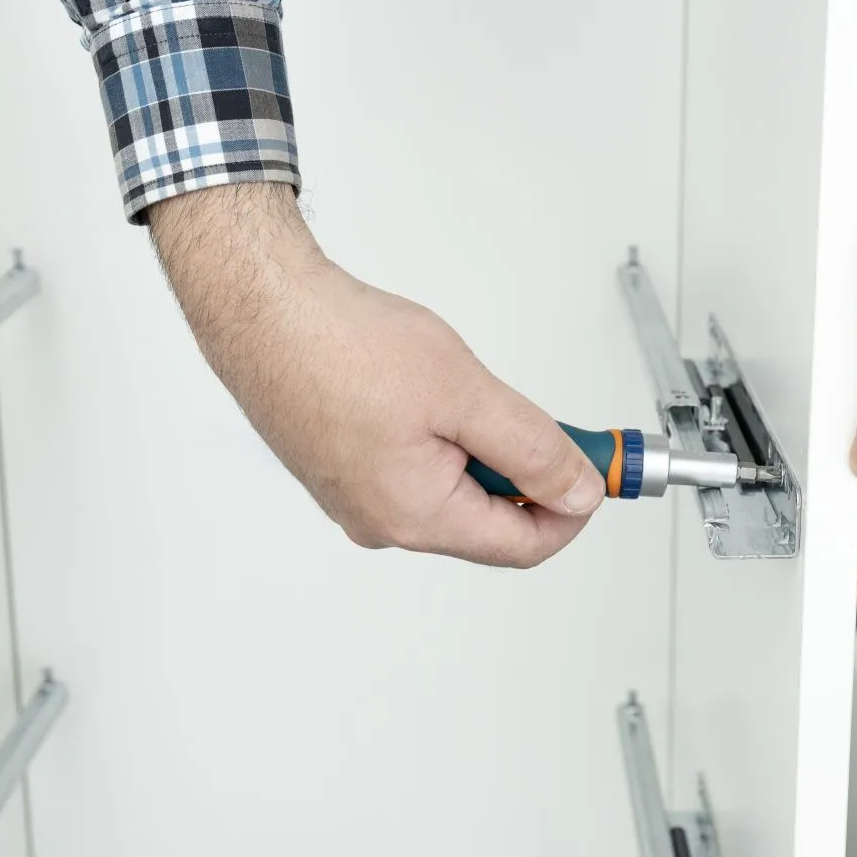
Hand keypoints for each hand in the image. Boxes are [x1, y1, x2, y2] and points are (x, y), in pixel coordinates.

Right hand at [148, 183, 605, 566]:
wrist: (261, 309)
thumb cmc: (340, 345)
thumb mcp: (466, 394)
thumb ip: (533, 450)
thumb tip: (576, 491)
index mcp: (415, 517)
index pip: (524, 546)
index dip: (572, 509)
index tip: (596, 470)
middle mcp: (381, 522)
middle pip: (488, 522)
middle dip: (527, 473)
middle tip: (546, 420)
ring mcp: (356, 499)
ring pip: (451, 492)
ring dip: (482, 452)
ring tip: (468, 391)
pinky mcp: (341, 470)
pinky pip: (415, 470)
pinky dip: (443, 440)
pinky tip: (431, 393)